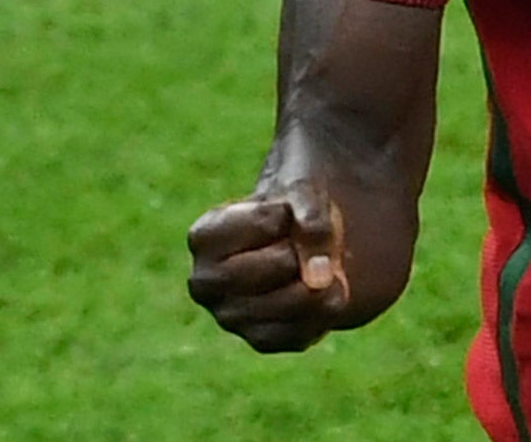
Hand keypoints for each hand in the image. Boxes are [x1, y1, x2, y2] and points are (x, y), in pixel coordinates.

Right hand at [187, 181, 349, 351]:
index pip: (262, 223)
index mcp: (205, 237)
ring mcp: (229, 317)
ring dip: (318, 282)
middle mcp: (206, 283)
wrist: (305, 238)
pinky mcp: (259, 340)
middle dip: (301, 251)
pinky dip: (323, 310)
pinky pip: (299, 333)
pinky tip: (326, 291)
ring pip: (288, 305)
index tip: (285, 211)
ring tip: (320, 266)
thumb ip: (312, 220)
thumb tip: (319, 278)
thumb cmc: (295, 208)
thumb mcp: (306, 191)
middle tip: (297, 243)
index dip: (290, 213)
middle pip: (273, 267)